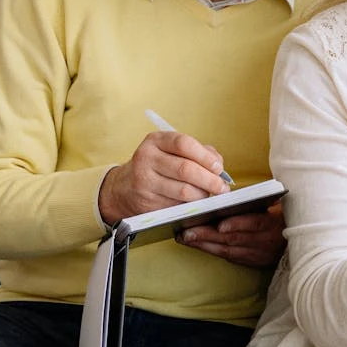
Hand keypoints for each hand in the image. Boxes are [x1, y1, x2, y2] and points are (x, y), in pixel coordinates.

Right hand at [98, 132, 230, 224]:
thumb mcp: (172, 151)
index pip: (184, 144)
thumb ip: (198, 152)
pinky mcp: (146, 202)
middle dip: (210, 180)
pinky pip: (177, 206)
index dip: (205, 156)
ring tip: (210, 195)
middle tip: (222, 187)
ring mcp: (144, 182)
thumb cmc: (158, 166)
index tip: (218, 167)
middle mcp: (146, 159)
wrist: (124, 188)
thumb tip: (219, 165)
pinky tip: (195, 203)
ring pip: (183, 191)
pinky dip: (191, 206)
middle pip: (185, 169)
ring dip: (203, 194)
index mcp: (155, 141)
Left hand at [177, 201, 286, 266]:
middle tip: (186, 231)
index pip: (255, 223)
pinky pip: (230, 257)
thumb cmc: (285, 216)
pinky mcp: (254, 262)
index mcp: (274, 224)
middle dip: (208, 235)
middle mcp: (267, 242)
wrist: (303, 240)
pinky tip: (198, 245)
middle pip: (234, 239)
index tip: (219, 223)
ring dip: (205, 245)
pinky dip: (213, 251)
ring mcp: (259, 255)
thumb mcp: (278, 206)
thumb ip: (260, 202)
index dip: (237, 224)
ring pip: (228, 250)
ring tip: (185, 238)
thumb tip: (232, 197)